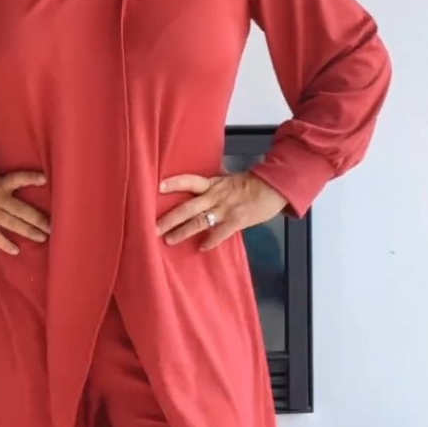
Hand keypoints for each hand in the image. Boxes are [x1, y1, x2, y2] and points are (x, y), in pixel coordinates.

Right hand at [0, 171, 50, 254]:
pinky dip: (5, 243)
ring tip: (42, 237)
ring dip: (28, 231)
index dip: (31, 178)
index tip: (45, 179)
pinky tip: (16, 250)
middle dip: (38, 218)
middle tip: (52, 225)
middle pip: (21, 208)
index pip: (17, 178)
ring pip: (12, 222)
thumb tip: (12, 193)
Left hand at [156, 172, 286, 250]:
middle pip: (187, 207)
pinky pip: (220, 232)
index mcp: (213, 184)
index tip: (158, 188)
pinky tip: (202, 247)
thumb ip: (213, 183)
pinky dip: (211, 241)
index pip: (189, 181)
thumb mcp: (229, 179)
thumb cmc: (251, 184)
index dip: (174, 183)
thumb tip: (200, 183)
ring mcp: (225, 208)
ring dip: (182, 231)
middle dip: (169, 218)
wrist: (274, 187)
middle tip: (153, 228)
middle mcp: (215, 195)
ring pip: (199, 221)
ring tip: (168, 240)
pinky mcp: (237, 220)